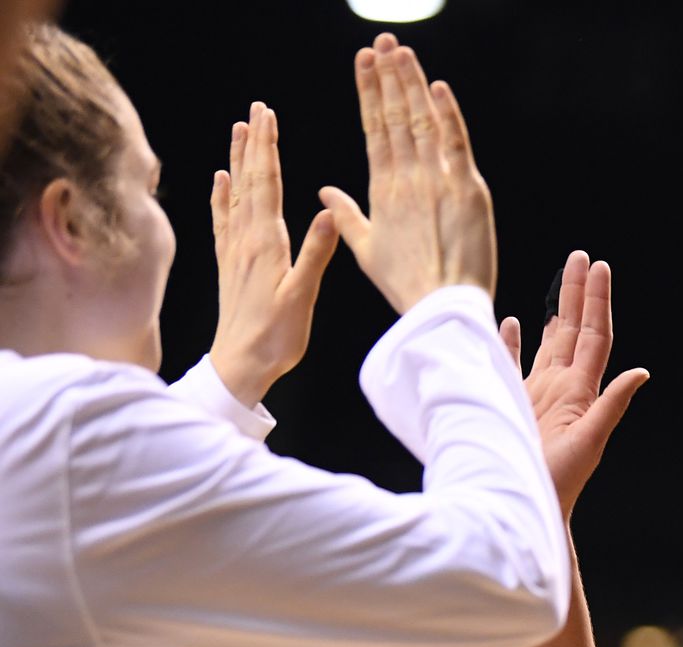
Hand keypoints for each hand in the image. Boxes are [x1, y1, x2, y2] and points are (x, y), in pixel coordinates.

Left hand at [209, 102, 339, 406]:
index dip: (268, 147)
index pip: (268, 184)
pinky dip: (221, 196)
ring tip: (238, 131)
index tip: (269, 115)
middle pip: (250, 181)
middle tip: (256, 110)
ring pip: (235, 195)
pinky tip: (220, 181)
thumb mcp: (303, 296)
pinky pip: (223, 221)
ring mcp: (234, 251)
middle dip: (255, 143)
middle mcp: (246, 240)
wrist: (239, 366)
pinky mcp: (229, 265)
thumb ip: (315, 253)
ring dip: (238, 161)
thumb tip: (328, 213)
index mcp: (266, 243)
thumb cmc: (275, 337)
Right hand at [319, 33, 495, 312]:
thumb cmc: (406, 283)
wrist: (441, 307)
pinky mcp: (469, 191)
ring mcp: (438, 182)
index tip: (364, 61)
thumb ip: (346, 214)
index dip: (368, 92)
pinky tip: (437, 87)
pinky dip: (448, 115)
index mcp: (383, 190)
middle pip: (395, 117)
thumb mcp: (366, 249)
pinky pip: (456, 144)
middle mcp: (407, 179)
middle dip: (388, 76)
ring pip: (422, 122)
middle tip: (383, 41)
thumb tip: (324, 190)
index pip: (373, 129)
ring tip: (402, 51)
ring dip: (412, 84)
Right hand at [500, 251, 647, 516]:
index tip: (600, 267)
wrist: (526, 507)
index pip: (593, 336)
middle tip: (580, 256)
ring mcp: (536, 395)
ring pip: (545, 342)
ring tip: (556, 280)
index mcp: (580, 391)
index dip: (596, 301)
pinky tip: (511, 320)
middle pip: (571, 330)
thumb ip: (611, 405)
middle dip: (576, 293)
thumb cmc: (559, 483)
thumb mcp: (589, 442)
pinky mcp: (511, 404)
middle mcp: (560, 387)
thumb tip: (642, 372)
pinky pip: (510, 364)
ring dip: (550, 311)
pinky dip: (510, 342)